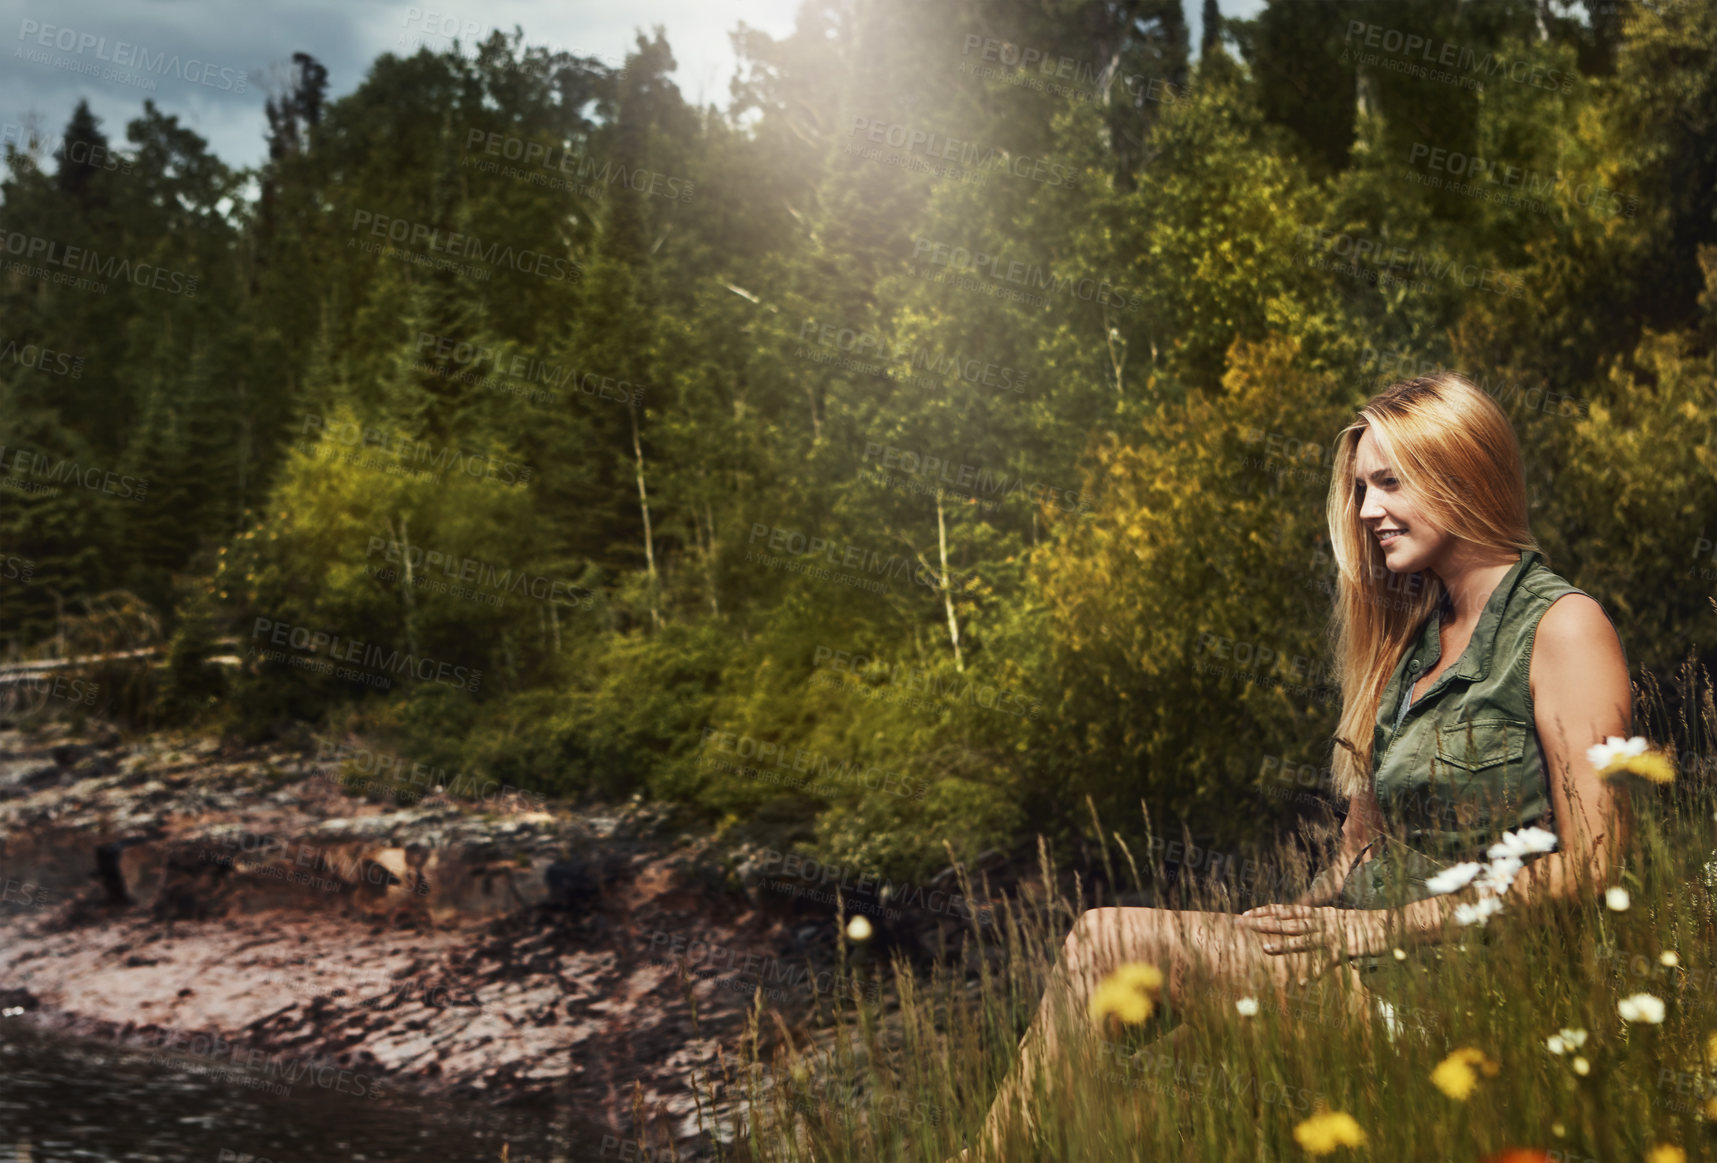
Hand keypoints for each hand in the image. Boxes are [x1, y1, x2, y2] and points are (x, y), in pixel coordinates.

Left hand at [1234, 904, 1388, 964]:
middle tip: (1241, 924)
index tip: (1245, 913)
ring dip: (1283, 945)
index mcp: (1318, 914)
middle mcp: (1321, 922)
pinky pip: (1326, 963)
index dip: (1265, 911)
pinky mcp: (1344, 950)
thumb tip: (1304, 923)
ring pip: (1302, 940)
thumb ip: (1319, 923)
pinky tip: (1302, 981)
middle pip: (1287, 922)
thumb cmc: (1362, 926)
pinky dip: (1314, 972)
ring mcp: (1331, 936)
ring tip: (1264, 950)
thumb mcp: (1337, 920)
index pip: (1286, 910)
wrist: (1390, 926)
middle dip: (1263, 923)